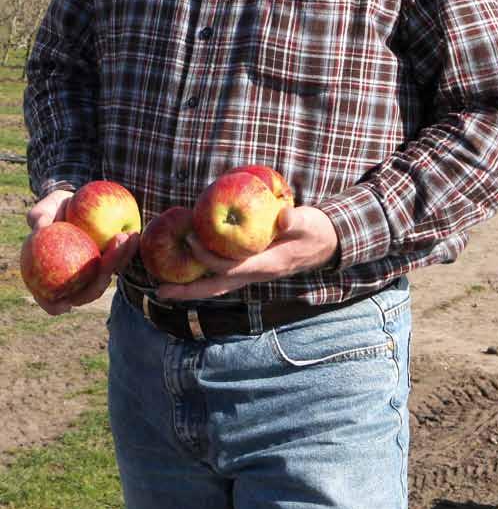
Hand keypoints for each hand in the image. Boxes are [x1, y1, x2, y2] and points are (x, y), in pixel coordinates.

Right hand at [26, 188, 139, 314]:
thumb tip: (41, 228)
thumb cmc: (55, 208)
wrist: (78, 201)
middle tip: (108, 255)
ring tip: (126, 236)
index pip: (51, 301)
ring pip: (109, 275)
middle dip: (102, 275)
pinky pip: (122, 259)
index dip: (54, 306)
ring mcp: (96, 272)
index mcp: (53, 276)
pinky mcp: (113, 260)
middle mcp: (76, 280)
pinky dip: (128, 248)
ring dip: (119, 260)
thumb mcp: (44, 208)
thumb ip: (39, 216)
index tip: (64, 304)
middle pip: (89, 291)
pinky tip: (133, 234)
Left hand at [155, 205, 338, 301]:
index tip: (190, 239)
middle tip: (160, 292)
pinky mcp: (251, 267)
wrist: (326, 243)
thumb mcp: (308, 222)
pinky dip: (203, 275)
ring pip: (217, 286)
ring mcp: (253, 274)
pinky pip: (222, 276)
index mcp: (267, 265)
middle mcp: (256, 275)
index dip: (208, 256)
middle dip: (189, 292)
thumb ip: (295, 220)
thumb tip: (284, 216)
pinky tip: (188, 269)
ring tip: (164, 289)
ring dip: (191, 288)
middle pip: (217, 288)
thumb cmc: (315, 230)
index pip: (231, 267)